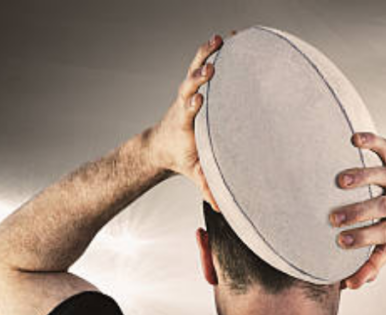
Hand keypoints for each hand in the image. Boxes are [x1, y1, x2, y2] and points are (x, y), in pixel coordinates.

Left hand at [150, 33, 223, 211]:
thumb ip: (205, 185)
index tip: (199, 98)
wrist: (160, 145)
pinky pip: (201, 63)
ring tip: (219, 40)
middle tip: (210, 68)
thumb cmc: (181, 158)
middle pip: (189, 85)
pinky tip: (224, 37)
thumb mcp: (193, 171)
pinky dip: (211, 50)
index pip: (187, 112)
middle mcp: (184, 103)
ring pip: (194, 69)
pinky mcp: (193, 84)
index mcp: (184, 123)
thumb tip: (218, 205)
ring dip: (206, 54)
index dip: (192, 104)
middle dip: (199, 77)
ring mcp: (187, 91)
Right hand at [331, 132, 385, 289]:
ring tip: (340, 181)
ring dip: (363, 177)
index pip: (384, 232)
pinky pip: (385, 145)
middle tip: (333, 218)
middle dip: (358, 212)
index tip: (341, 241)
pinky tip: (352, 140)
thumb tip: (351, 285)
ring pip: (384, 175)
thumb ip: (373, 262)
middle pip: (383, 206)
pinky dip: (370, 141)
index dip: (364, 238)